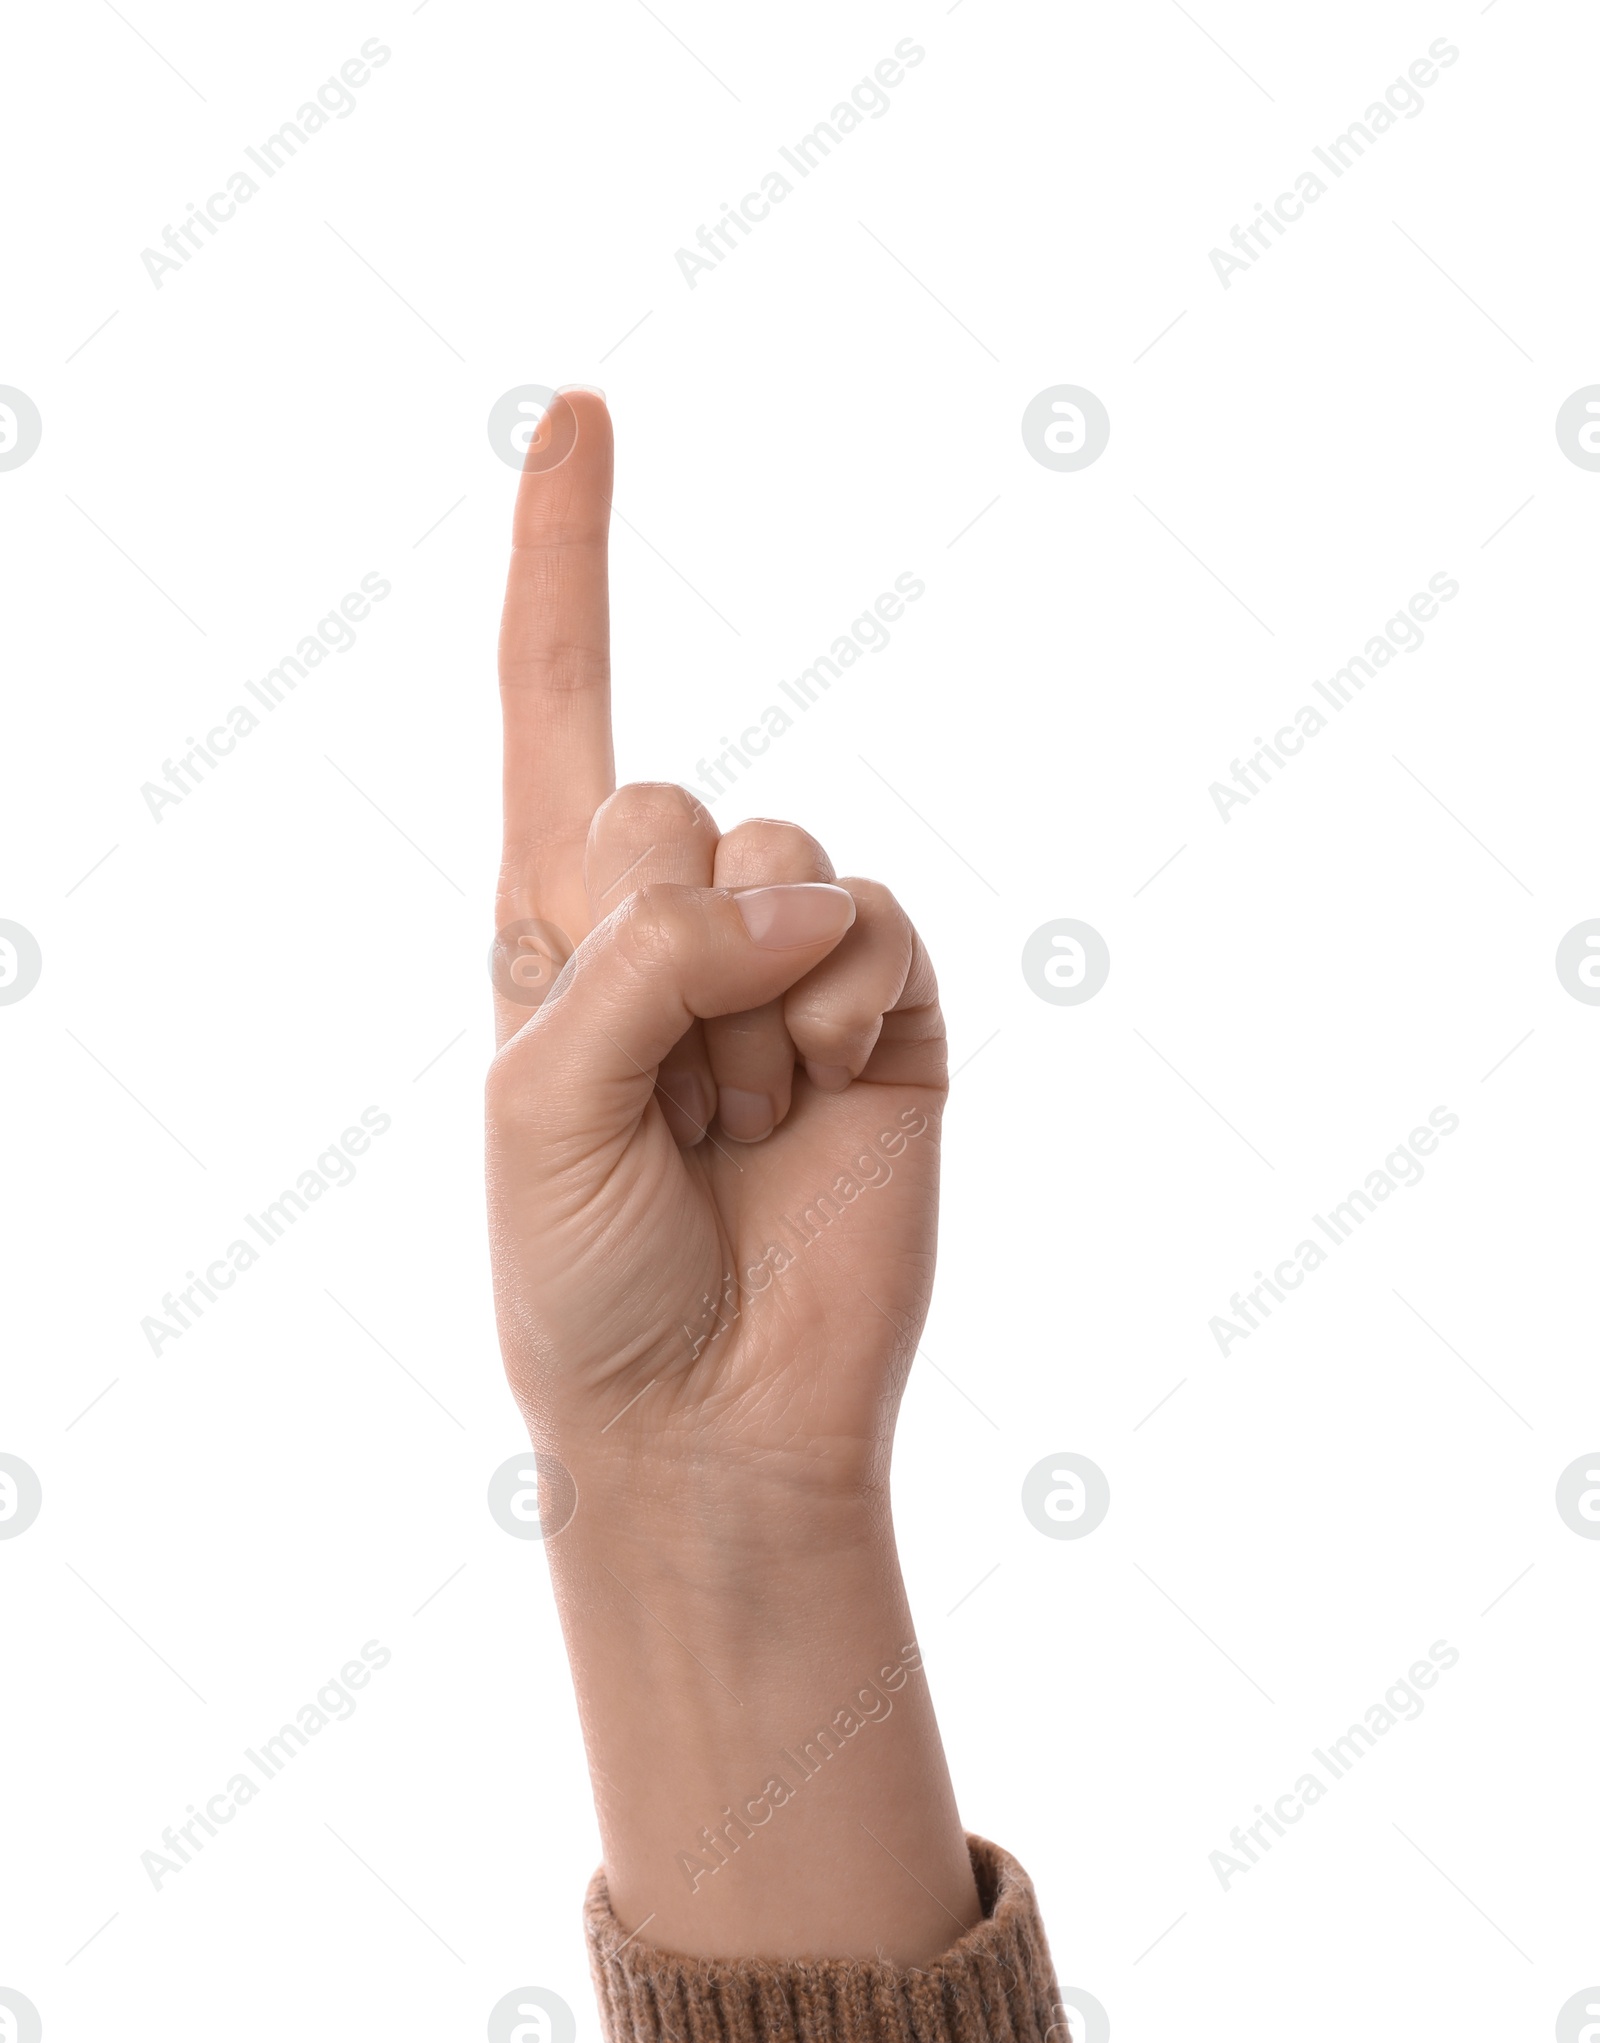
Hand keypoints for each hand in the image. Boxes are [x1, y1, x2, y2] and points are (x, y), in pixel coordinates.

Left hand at [487, 391, 946, 1513]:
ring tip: (734, 1126)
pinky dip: (842, 1013)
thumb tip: (799, 897)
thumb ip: (640, 960)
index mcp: (550, 926)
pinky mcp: (888, 1011)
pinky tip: (820, 1105)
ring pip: (785, 854)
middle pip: (672, 794)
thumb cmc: (583, 1272)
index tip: (585, 408)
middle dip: (657, 938)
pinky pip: (876, 923)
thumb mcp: (537, 1101)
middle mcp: (668, 925)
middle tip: (658, 1091)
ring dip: (751, 1004)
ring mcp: (785, 966)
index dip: (564, 558)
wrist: (708, 1415)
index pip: (554, 704)